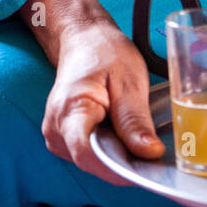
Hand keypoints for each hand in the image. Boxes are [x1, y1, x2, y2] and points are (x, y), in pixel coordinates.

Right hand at [18, 0, 164, 186]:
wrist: (84, 40)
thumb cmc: (105, 53)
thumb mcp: (128, 80)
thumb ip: (136, 120)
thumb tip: (150, 153)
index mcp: (70, 109)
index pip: (88, 155)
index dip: (119, 167)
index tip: (146, 165)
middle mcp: (55, 128)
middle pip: (92, 163)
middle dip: (124, 162)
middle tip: (151, 148)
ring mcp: (56, 135)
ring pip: (92, 163)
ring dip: (117, 156)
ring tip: (134, 134)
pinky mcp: (63, 138)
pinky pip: (90, 155)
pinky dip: (109, 150)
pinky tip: (122, 135)